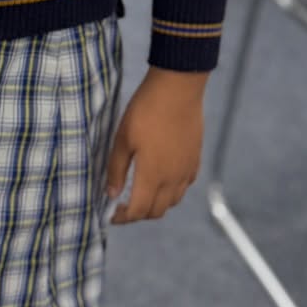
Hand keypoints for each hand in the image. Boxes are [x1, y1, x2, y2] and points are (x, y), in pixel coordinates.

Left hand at [105, 68, 206, 222]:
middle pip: (156, 211)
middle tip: (123, 204)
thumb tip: (111, 194)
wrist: (178, 89)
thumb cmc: (146, 111)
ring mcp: (187, 170)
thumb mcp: (123, 138)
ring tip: (141, 192)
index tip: (112, 213)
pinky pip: (184, 187)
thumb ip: (116, 168)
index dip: (123, 217)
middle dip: (138, 213)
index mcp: (152, 176)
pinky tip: (161, 178)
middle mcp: (173, 179)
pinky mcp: (195, 160)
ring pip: (172, 201)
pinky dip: (171, 191)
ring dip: (156, 204)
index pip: (138, 211)